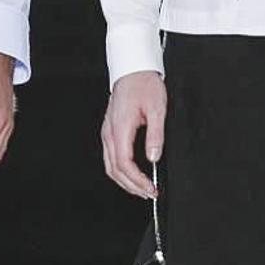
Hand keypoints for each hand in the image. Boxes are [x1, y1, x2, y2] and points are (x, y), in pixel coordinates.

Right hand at [101, 70, 165, 198]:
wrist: (132, 70)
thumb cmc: (144, 85)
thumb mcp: (157, 109)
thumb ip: (155, 135)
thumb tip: (153, 157)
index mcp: (120, 128)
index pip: (125, 164)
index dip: (137, 180)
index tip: (151, 188)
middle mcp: (109, 132)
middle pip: (114, 170)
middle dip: (131, 186)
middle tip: (149, 194)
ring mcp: (107, 132)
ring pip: (110, 166)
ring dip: (125, 181)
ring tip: (141, 189)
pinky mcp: (109, 131)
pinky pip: (110, 158)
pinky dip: (120, 171)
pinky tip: (132, 175)